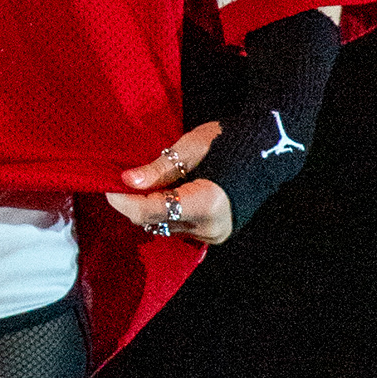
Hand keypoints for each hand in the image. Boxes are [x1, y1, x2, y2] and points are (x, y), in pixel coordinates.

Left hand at [106, 120, 230, 243]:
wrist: (268, 150)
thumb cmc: (230, 141)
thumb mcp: (192, 147)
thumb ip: (160, 169)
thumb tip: (128, 182)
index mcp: (208, 203)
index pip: (152, 211)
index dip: (125, 201)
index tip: (107, 187)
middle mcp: (210, 227)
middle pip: (155, 222)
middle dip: (135, 204)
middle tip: (123, 182)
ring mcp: (214, 235)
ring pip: (165, 227)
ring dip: (149, 209)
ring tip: (145, 185)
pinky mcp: (215, 235)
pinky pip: (178, 228)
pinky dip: (167, 213)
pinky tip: (165, 194)